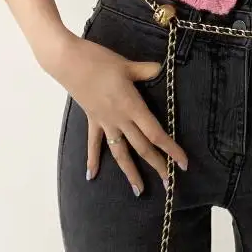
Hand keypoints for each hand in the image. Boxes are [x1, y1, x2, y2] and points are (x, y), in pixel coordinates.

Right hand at [52, 34, 187, 194]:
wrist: (68, 62)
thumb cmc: (99, 61)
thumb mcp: (127, 65)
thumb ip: (146, 70)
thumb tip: (161, 68)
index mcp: (132, 106)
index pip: (155, 133)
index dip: (171, 149)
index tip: (183, 163)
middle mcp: (120, 119)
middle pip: (142, 147)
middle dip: (157, 166)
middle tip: (170, 184)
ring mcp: (105, 122)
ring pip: (120, 152)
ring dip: (130, 172)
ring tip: (139, 191)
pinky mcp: (92, 119)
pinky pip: (94, 143)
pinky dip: (93, 159)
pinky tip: (91, 175)